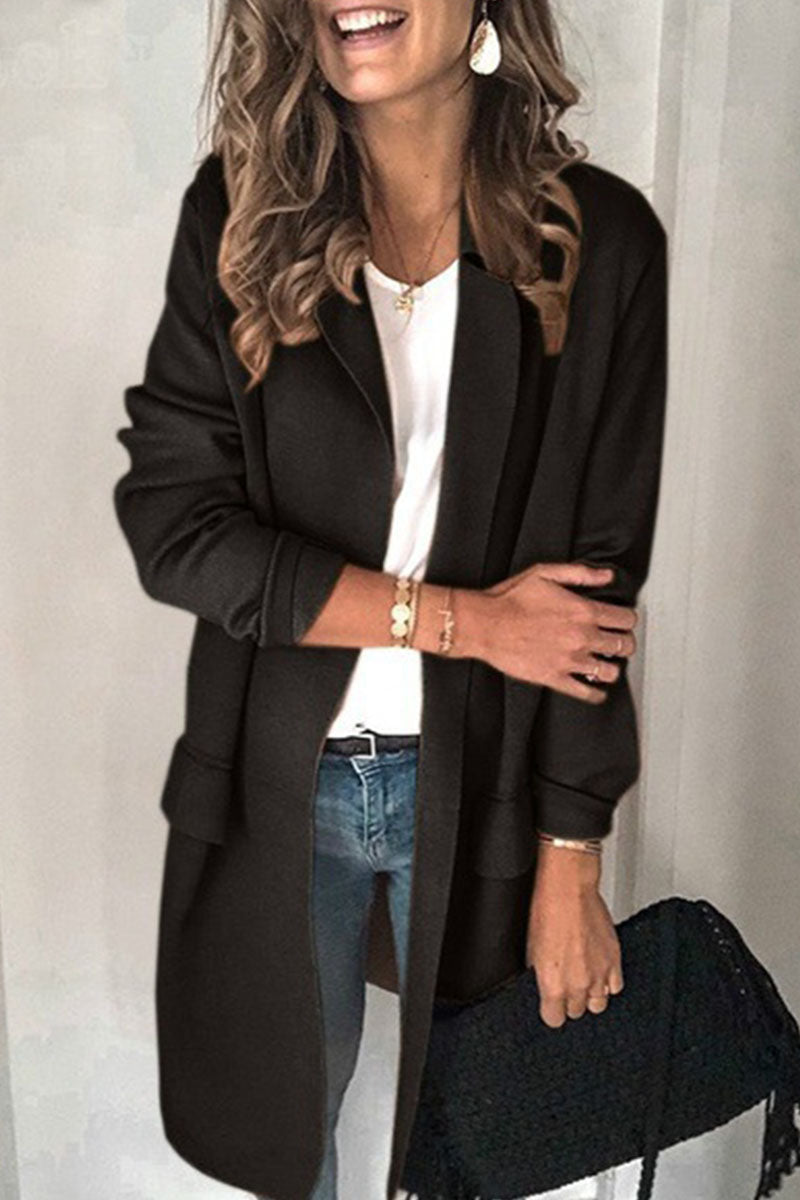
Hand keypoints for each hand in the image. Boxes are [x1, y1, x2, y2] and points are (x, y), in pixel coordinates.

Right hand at [467, 561, 637, 702]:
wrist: (485, 624)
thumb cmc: (510, 599)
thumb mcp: (545, 573)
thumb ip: (580, 574)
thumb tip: (606, 576)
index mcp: (583, 611)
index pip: (625, 619)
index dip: (628, 619)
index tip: (624, 621)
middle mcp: (582, 637)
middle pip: (623, 646)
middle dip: (625, 643)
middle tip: (619, 642)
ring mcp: (570, 660)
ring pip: (610, 671)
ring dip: (612, 667)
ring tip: (607, 664)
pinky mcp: (555, 678)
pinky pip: (586, 692)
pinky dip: (596, 693)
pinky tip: (597, 690)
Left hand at [526, 845, 623, 1028]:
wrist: (568, 890)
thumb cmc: (546, 912)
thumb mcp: (531, 950)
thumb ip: (540, 976)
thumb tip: (541, 985)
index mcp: (554, 985)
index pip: (554, 1020)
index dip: (551, 1012)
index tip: (550, 1005)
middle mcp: (579, 984)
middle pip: (577, 1012)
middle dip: (570, 1002)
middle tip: (565, 986)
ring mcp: (600, 974)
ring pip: (598, 1004)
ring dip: (590, 995)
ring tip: (582, 980)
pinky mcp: (615, 961)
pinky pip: (615, 986)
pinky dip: (607, 982)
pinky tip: (598, 972)